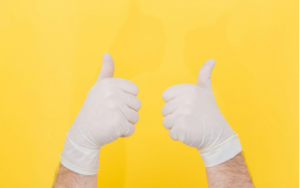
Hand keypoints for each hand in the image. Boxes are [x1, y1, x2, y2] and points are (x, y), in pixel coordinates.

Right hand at [60, 53, 140, 174]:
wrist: (82, 133)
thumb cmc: (93, 110)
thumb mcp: (98, 88)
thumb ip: (106, 72)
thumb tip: (107, 54)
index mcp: (110, 83)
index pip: (135, 91)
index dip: (127, 100)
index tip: (113, 103)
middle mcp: (112, 93)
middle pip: (137, 104)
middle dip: (127, 113)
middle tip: (111, 115)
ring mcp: (115, 107)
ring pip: (136, 117)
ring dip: (126, 123)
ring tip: (111, 122)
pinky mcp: (118, 122)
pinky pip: (132, 129)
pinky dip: (124, 133)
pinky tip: (112, 130)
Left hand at [162, 59, 241, 166]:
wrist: (218, 135)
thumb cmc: (209, 113)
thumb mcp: (206, 91)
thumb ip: (204, 75)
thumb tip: (211, 60)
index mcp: (188, 89)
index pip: (165, 96)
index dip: (174, 103)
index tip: (187, 106)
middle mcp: (186, 100)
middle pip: (165, 110)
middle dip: (175, 116)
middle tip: (191, 118)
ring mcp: (183, 115)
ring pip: (166, 122)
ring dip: (176, 126)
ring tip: (190, 125)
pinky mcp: (182, 129)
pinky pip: (171, 133)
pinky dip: (179, 136)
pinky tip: (190, 133)